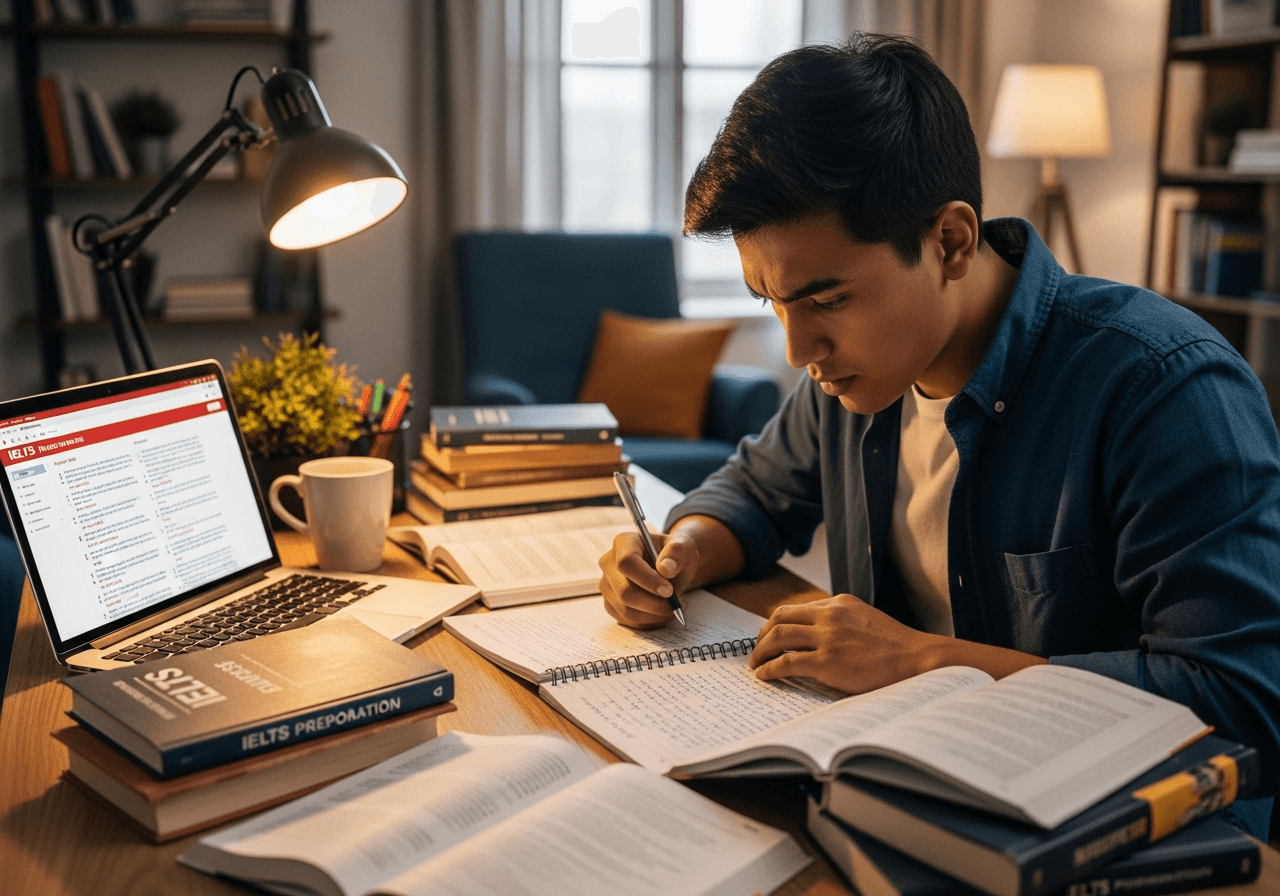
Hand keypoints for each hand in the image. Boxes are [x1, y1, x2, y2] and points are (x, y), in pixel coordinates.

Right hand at [598, 530, 700, 628]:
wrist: (670, 567)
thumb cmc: (674, 555)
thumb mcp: (683, 546)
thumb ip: (677, 552)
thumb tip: (666, 569)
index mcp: (624, 542)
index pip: (626, 563)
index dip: (646, 579)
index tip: (668, 590)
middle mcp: (609, 563)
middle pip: (624, 591)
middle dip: (653, 603)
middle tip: (675, 604)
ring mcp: (607, 585)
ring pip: (626, 610)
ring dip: (654, 615)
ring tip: (674, 607)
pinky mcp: (611, 603)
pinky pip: (628, 620)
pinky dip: (649, 622)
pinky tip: (663, 613)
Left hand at [749, 593, 942, 693]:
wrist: (916, 659)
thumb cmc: (894, 646)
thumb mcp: (864, 618)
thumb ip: (840, 620)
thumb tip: (814, 632)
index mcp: (838, 603)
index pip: (795, 609)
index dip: (776, 623)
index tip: (768, 635)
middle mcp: (830, 616)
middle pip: (780, 618)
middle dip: (762, 635)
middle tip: (756, 650)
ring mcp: (828, 638)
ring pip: (778, 637)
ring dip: (760, 651)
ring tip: (755, 664)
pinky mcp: (828, 662)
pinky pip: (786, 662)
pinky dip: (770, 669)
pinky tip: (764, 675)